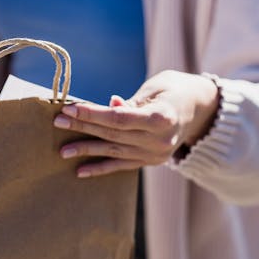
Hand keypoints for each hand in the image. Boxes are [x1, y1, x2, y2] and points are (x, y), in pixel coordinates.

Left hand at [54, 70, 219, 177]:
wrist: (201, 110)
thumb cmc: (175, 90)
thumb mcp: (156, 87)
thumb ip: (133, 101)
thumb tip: (110, 105)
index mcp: (163, 118)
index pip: (119, 118)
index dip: (92, 114)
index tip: (69, 108)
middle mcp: (159, 141)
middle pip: (113, 134)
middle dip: (84, 127)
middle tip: (58, 122)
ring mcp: (155, 154)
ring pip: (114, 151)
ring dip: (87, 150)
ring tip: (63, 151)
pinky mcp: (151, 161)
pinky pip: (122, 165)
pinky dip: (101, 168)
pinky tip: (81, 171)